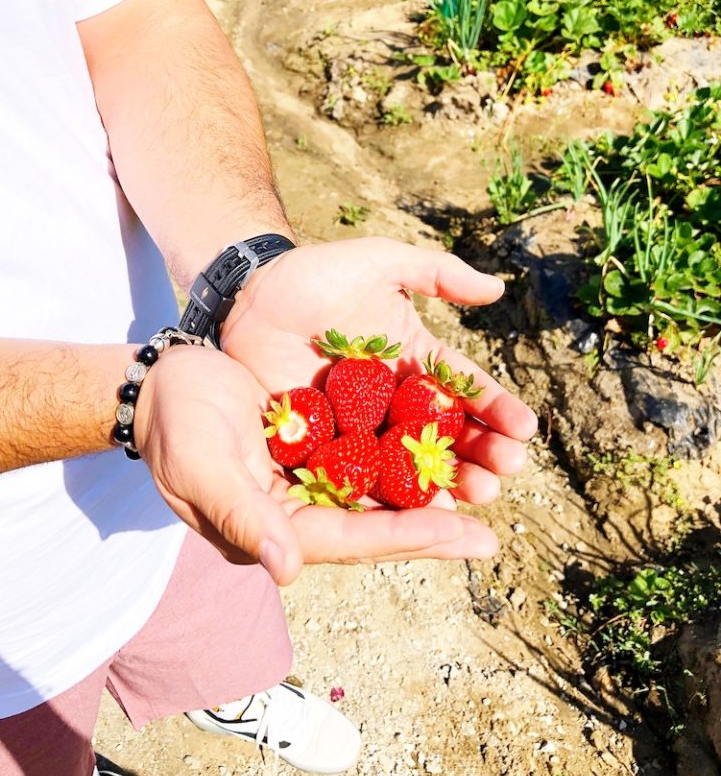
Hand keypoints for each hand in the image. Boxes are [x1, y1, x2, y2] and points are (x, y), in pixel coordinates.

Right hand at [134, 343, 505, 583]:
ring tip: (476, 498)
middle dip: (431, 531)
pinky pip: (364, 460)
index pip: (350, 539)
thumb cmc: (174, 426)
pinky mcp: (313, 450)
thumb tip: (286, 571)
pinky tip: (438, 450)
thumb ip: (243, 517)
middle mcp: (296, 515)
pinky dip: (401, 458)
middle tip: (487, 537)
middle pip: (374, 526)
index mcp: (273, 530)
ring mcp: (306, 483)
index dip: (407, 537)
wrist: (164, 383)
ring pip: (376, 496)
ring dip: (425, 499)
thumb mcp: (201, 468)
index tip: (463, 535)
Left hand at [221, 237, 535, 504]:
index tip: (525, 428)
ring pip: (410, 462)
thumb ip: (436, 273)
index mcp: (416, 362)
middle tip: (507, 469)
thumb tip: (497, 289)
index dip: (496, 408)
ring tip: (476, 494)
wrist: (251, 294)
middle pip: (447, 434)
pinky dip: (384, 495)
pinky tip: (411, 513)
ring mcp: (361, 428)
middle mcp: (396, 401)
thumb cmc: (316, 275)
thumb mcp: (381, 262)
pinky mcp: (322, 447)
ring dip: (445, 481)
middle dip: (482, 453)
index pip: (465, 388)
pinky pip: (356, 474)